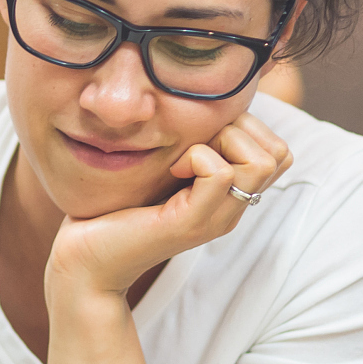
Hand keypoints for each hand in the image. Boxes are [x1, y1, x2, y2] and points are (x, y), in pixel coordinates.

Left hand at [45, 111, 293, 300]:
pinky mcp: (190, 224)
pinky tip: (170, 170)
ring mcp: (214, 219)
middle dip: (237, 130)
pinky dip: (196, 157)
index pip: (278, 152)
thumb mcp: (162, 168)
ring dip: (219, 142)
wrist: (84, 260)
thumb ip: (189, 145)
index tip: (198, 138)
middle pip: (278, 154)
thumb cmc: (114, 208)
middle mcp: (230, 210)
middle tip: (191, 145)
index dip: (246, 129)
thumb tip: (207, 103)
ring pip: (261, 162)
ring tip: (180, 159)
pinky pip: (221, 173)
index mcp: (228, 197)